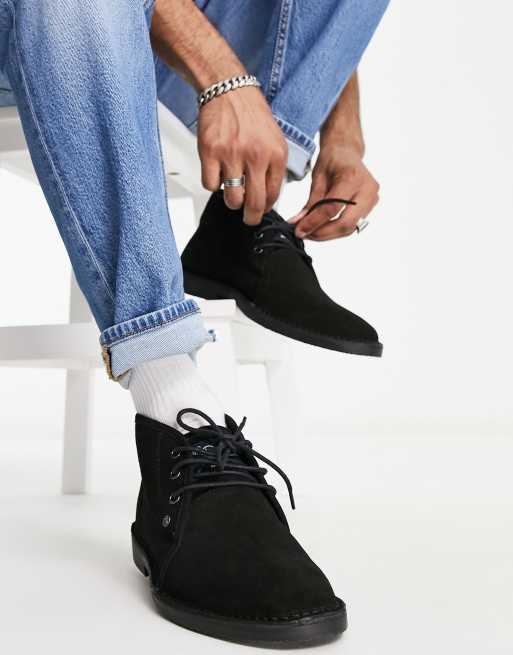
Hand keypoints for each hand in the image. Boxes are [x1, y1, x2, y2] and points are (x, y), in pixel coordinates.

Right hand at [197, 87, 287, 223]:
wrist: (229, 89)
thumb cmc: (251, 115)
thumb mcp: (274, 140)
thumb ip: (274, 167)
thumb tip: (269, 197)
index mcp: (275, 154)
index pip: (274, 195)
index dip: (267, 207)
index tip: (262, 209)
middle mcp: (255, 155)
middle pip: (254, 203)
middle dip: (251, 217)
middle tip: (248, 218)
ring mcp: (232, 154)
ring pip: (231, 199)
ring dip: (231, 201)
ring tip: (231, 191)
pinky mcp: (210, 152)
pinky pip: (211, 185)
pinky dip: (213, 184)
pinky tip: (217, 172)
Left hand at [290, 144, 379, 240]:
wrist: (347, 152)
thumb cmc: (333, 159)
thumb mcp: (317, 178)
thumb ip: (309, 203)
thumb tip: (298, 224)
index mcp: (352, 177)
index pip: (332, 208)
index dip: (314, 222)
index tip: (299, 230)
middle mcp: (367, 189)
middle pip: (346, 223)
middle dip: (323, 233)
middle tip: (306, 234)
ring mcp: (372, 198)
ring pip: (350, 228)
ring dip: (329, 233)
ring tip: (312, 231)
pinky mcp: (371, 205)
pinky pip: (354, 224)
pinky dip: (337, 228)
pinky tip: (324, 227)